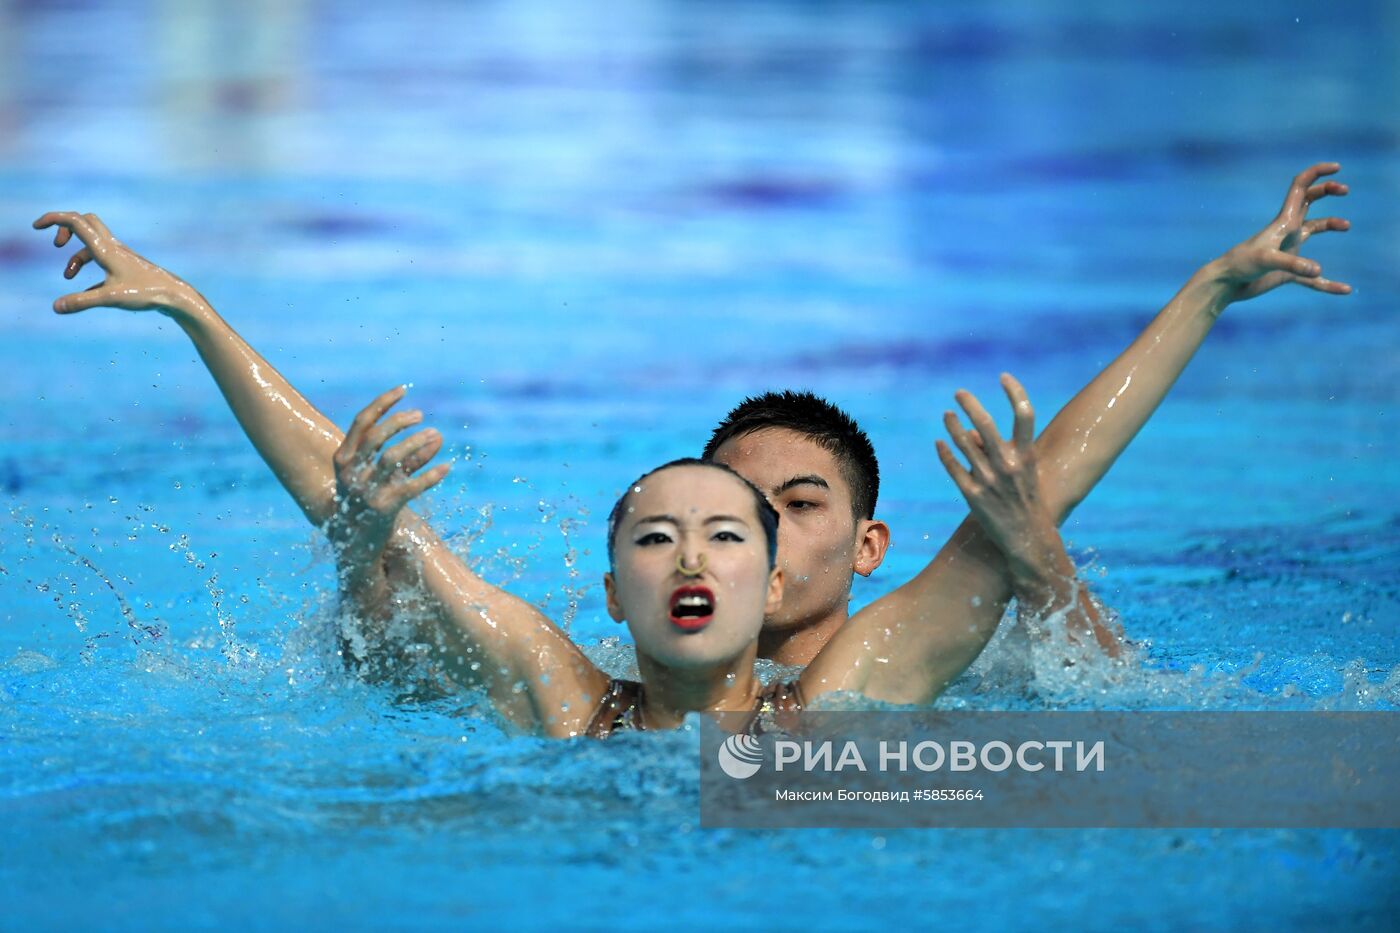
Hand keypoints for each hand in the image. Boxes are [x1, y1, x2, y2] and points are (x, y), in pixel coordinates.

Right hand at [32, 211, 202, 315]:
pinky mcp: (127, 267)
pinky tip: (86, 290)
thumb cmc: (146, 293)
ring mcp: (121, 256)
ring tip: (68, 276)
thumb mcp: (110, 298)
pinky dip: (89, 268)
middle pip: (85, 222)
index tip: (36, 227)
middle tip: (56, 245)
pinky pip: (102, 260)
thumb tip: (55, 307)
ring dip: (76, 255)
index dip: (53, 219)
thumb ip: (82, 302)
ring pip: (92, 243)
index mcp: (105, 249)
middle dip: (66, 229)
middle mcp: (113, 248)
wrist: (175, 295)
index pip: (75, 222)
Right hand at [328, 386, 449, 583]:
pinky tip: (447, 468)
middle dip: (400, 421)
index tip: (404, 390)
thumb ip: (410, 457)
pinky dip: (431, 476)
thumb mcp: (384, 477)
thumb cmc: (370, 504)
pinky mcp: (382, 509)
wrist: (357, 546)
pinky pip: (410, 487)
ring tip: (435, 435)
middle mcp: (350, 474)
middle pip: (376, 436)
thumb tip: (438, 435)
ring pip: (392, 458)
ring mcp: (365, 492)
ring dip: (416, 443)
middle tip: (421, 416)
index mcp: (343, 460)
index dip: (383, 403)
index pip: (361, 422)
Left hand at [936, 373, 1059, 572]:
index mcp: (1026, 456)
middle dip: (970, 404)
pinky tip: (939, 442)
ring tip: (947, 414)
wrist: (1028, 539)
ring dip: (953, 425)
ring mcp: (988, 480)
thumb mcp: (1023, 472)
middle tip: (959, 392)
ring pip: (964, 443)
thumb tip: (972, 432)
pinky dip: (945, 452)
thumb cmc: (1027, 500)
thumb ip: (1002, 450)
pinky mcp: (972, 495)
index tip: (1003, 376)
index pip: (1024, 414)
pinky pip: (954, 467)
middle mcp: (1007, 465)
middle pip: (986, 424)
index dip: (1015, 391)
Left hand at [1210, 162, 1351, 303]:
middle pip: (1308, 201)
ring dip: (1329, 224)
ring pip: (1312, 230)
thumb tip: (1318, 270)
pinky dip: (1328, 284)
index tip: (1337, 168)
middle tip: (1345, 190)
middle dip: (1326, 191)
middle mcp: (1287, 232)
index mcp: (1283, 222)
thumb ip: (1292, 264)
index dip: (1317, 173)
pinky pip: (1313, 279)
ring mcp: (1287, 251)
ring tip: (1346, 225)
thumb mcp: (1266, 261)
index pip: (1301, 187)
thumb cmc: (1240, 267)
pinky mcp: (1286, 272)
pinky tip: (1344, 290)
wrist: (1224, 285)